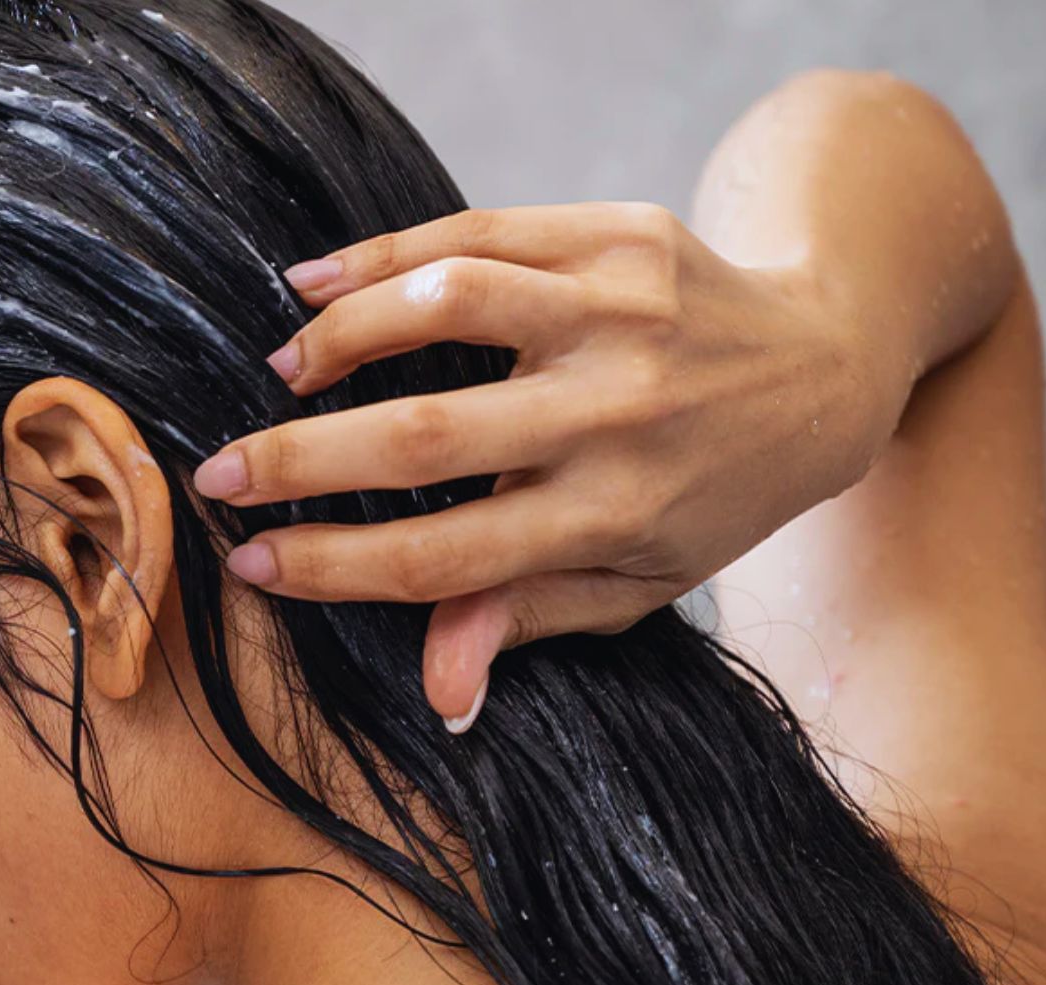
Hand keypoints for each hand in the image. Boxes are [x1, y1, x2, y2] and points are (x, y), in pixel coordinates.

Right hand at [191, 202, 912, 731]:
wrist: (827, 367)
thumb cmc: (711, 491)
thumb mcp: (637, 578)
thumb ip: (526, 619)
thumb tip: (437, 693)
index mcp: (617, 515)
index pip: (445, 556)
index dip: (333, 566)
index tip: (249, 562)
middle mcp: (621, 414)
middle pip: (425, 439)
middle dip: (298, 460)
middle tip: (218, 474)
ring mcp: (624, 313)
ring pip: (449, 304)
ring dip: (342, 337)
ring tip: (284, 367)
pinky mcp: (622, 235)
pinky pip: (479, 230)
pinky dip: (381, 254)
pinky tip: (313, 281)